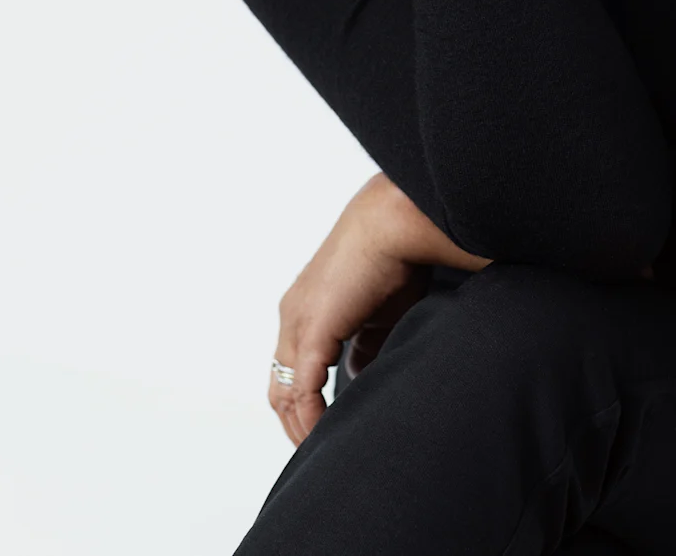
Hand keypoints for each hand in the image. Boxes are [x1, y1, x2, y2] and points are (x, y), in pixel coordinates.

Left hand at [268, 175, 431, 446]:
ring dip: (301, 427)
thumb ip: (366, 343)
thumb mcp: (378, 312)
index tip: (325, 427)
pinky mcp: (312, 331)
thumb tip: (358, 374)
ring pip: (284, 393)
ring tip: (323, 450)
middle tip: (319, 449)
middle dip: (296, 422)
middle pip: (279, 386)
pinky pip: (302, 390)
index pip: (292, 367)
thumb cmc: (395, 257)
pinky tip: (327, 434)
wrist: (394, 224)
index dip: (304, 401)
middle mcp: (292, 316)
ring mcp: (297, 323)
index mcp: (305, 308)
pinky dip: (311, 418)